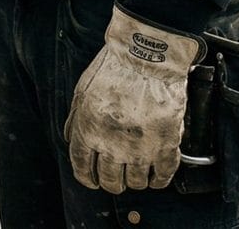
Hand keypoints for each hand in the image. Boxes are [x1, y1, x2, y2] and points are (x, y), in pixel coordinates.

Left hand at [64, 4, 200, 192]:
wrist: (147, 55)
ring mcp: (141, 148)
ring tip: (137, 172)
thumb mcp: (82, 91)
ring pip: (136, 182)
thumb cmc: (113, 68)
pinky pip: (164, 175)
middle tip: (116, 177)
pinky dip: (159, 180)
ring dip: (135, 181)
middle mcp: (113, 145)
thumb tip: (72, 141)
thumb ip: (75, 121)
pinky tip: (156, 175)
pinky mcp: (167, 144)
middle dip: (111, 182)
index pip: (83, 168)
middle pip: (111, 181)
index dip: (87, 178)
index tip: (92, 180)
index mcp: (89, 131)